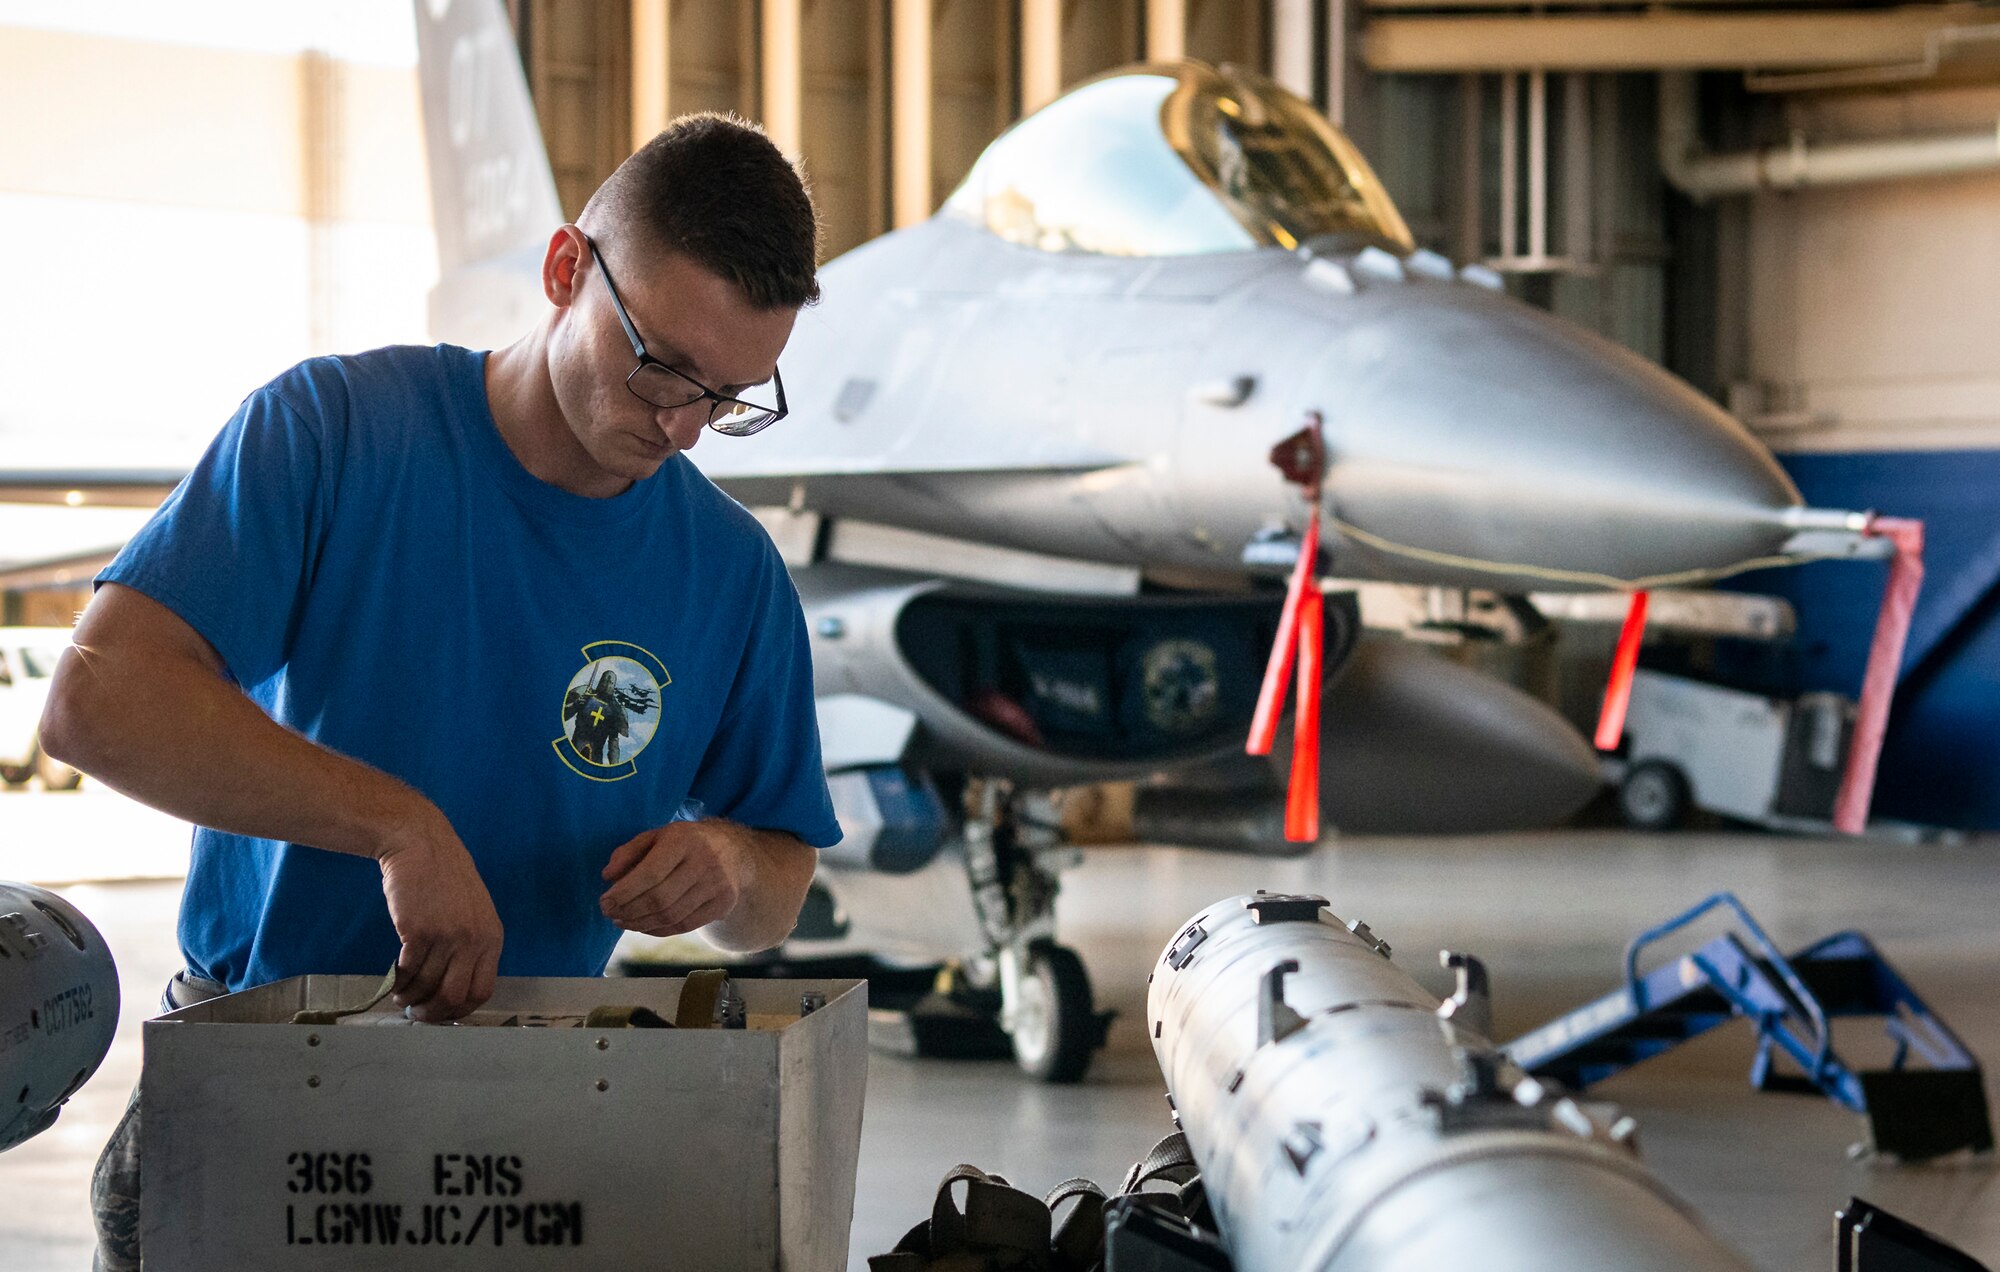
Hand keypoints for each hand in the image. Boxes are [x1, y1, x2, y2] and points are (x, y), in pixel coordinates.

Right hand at [376, 811, 503, 1021]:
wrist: (421, 844)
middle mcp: (474, 940)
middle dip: (433, 1013)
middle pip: (455, 996)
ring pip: (427, 986)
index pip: (482, 990)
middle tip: (417, 1014)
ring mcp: (447, 936)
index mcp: (492, 937)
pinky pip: (407, 971)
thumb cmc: (444, 877)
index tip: (443, 1014)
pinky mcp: (418, 931)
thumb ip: (471, 944)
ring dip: (410, 997)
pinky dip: (398, 981)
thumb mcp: (473, 911)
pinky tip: (394, 980)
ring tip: (401, 996)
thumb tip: (455, 985)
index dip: (460, 1010)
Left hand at [599, 820, 753, 937]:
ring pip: (671, 916)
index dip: (624, 892)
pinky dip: (658, 930)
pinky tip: (643, 926)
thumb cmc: (684, 843)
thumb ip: (628, 852)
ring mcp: (717, 885)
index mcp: (684, 840)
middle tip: (610, 914)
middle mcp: (705, 862)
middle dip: (629, 911)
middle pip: (660, 898)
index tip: (604, 902)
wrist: (733, 851)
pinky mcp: (723, 904)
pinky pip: (684, 925)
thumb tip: (608, 877)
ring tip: (622, 921)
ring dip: (640, 924)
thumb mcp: (657, 836)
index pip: (651, 873)